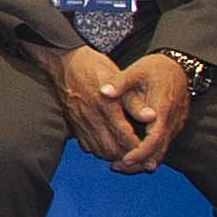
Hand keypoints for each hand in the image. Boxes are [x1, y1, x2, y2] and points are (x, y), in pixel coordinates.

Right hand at [48, 43, 141, 164]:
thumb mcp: (118, 78)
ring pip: (100, 151)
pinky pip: (87, 146)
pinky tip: (107, 144)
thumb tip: (152, 116)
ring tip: (126, 151)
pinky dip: (99, 150)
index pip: (126, 138)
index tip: (149, 151)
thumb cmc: (93, 67)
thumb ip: (135, 101)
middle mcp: (92, 118)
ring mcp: (81, 122)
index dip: (140, 149)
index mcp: (106, 107)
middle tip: (139, 154)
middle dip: (128, 156)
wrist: (64, 61)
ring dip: (114, 155)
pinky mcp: (73, 123)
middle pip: (113, 150)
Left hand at [110, 53, 193, 172]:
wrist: (178, 67)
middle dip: (138, 163)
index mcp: (163, 110)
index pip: (155, 138)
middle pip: (158, 151)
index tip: (125, 160)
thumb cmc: (155, 69)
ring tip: (119, 164)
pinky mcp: (172, 126)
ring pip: (161, 150)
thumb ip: (120, 83)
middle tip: (116, 167)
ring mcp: (174, 126)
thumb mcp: (136, 71)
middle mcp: (172, 122)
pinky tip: (131, 154)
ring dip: (142, 160)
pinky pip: (161, 145)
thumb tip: (104, 92)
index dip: (141, 152)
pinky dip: (148, 152)